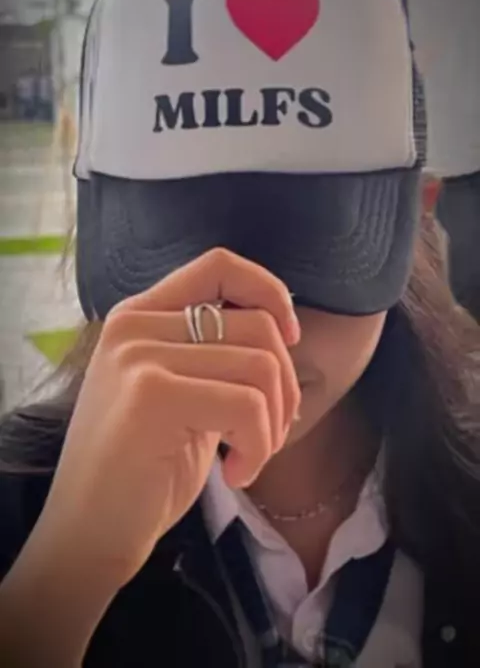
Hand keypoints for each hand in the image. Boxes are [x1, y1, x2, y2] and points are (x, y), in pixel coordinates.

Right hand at [35, 248, 300, 588]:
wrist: (88, 533)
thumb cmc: (143, 469)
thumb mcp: (179, 391)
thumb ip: (213, 353)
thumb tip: (282, 328)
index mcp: (140, 315)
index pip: (218, 265)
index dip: (269, 292)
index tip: (289, 338)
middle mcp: (135, 324)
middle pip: (256, 324)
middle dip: (285, 385)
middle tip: (268, 432)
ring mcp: (139, 355)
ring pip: (260, 367)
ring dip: (272, 425)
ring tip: (247, 458)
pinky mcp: (151, 395)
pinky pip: (247, 405)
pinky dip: (259, 446)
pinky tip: (236, 474)